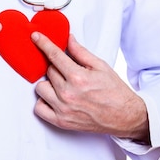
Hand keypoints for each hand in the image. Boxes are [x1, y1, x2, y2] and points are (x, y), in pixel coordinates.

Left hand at [32, 32, 149, 142]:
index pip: (55, 56)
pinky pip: (39, 108)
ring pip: (40, 88)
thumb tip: (68, 40)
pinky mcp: (61, 122)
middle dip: (56, 68)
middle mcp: (68, 94)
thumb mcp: (101, 67)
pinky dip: (43, 102)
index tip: (36, 37)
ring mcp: (63, 109)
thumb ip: (81, 53)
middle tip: (68, 72)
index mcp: (78, 77)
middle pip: (48, 71)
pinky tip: (54, 98)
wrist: (124, 116)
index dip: (44, 43)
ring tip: (61, 85)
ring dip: (48, 84)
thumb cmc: (114, 92)